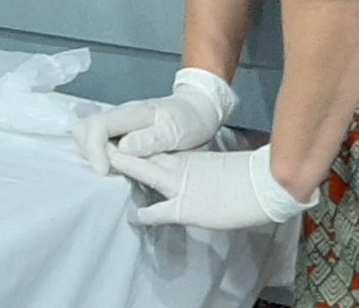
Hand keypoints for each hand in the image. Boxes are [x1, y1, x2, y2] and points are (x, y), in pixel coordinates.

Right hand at [72, 67, 235, 172]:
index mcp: (132, 113)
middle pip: (84, 127)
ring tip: (109, 172)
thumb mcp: (176, 131)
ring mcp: (118, 123)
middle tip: (104, 172)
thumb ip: (151, 139)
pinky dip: (99, 156)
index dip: (94, 149)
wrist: (199, 111)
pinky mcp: (119, 132)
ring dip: (91, 154)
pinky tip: (114, 168)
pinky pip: (99, 142)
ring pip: (88, 134)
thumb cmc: (190, 121)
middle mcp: (119, 115)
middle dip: (87, 151)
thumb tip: (122, 148)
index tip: (103, 171)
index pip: (98, 125)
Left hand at [109, 144, 316, 229]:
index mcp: (187, 157)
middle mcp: (179, 167)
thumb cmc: (244, 178)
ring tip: (101, 166)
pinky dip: (143, 215)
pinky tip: (130, 217)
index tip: (114, 140)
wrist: (263, 186)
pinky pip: (157, 212)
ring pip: (144, 173)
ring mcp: (180, 186)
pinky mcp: (185, 208)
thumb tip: (187, 172)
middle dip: (119, 151)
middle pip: (143, 154)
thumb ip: (196, 168)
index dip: (133, 146)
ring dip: (123, 169)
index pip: (153, 148)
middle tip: (95, 144)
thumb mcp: (214, 167)